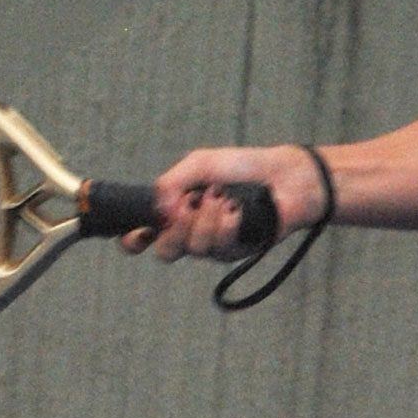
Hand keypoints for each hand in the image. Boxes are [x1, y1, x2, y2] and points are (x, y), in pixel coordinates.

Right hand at [131, 144, 328, 259]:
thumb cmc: (242, 168)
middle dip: (173, 229)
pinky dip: (225, 224)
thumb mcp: (199, 165)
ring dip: (205, 219)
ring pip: (194, 248)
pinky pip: (220, 247)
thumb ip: (171, 182)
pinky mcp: (237, 252)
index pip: (145, 236)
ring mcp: (214, 245)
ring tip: (222, 196)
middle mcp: (192, 232)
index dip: (134, 240)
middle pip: (166, 252)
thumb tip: (159, 209)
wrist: (283, 176)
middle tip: (188, 206)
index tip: (137, 233)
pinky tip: (235, 208)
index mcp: (176, 212)